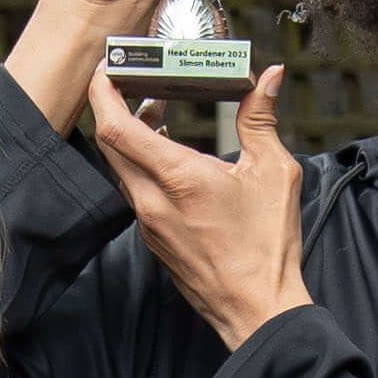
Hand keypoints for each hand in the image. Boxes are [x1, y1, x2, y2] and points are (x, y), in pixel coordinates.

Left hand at [93, 67, 308, 349]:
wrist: (258, 309)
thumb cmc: (267, 247)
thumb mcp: (274, 172)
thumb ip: (261, 119)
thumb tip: (268, 77)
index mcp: (178, 179)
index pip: (116, 127)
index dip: (102, 92)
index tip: (105, 69)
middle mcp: (152, 202)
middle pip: (109, 144)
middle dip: (113, 107)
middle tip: (130, 82)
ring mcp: (149, 224)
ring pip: (120, 169)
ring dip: (128, 137)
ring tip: (154, 113)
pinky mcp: (153, 240)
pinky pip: (133, 192)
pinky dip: (140, 166)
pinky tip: (166, 157)